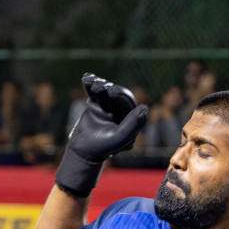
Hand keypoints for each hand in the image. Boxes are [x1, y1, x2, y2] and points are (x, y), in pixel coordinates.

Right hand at [54, 73, 147, 196]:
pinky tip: (86, 77)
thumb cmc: (103, 147)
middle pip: (115, 94)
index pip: (127, 102)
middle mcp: (120, 110)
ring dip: (98, 85)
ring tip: (90, 82)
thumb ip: (132, 125)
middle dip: (107, 89)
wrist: (83, 151)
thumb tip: (145, 107)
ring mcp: (108, 106)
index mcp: (130, 117)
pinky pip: (93, 92)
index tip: (111, 91)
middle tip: (100, 87)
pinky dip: (90, 84)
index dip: (119, 95)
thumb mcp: (119, 138)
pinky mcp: (95, 104)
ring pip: (104, 91)